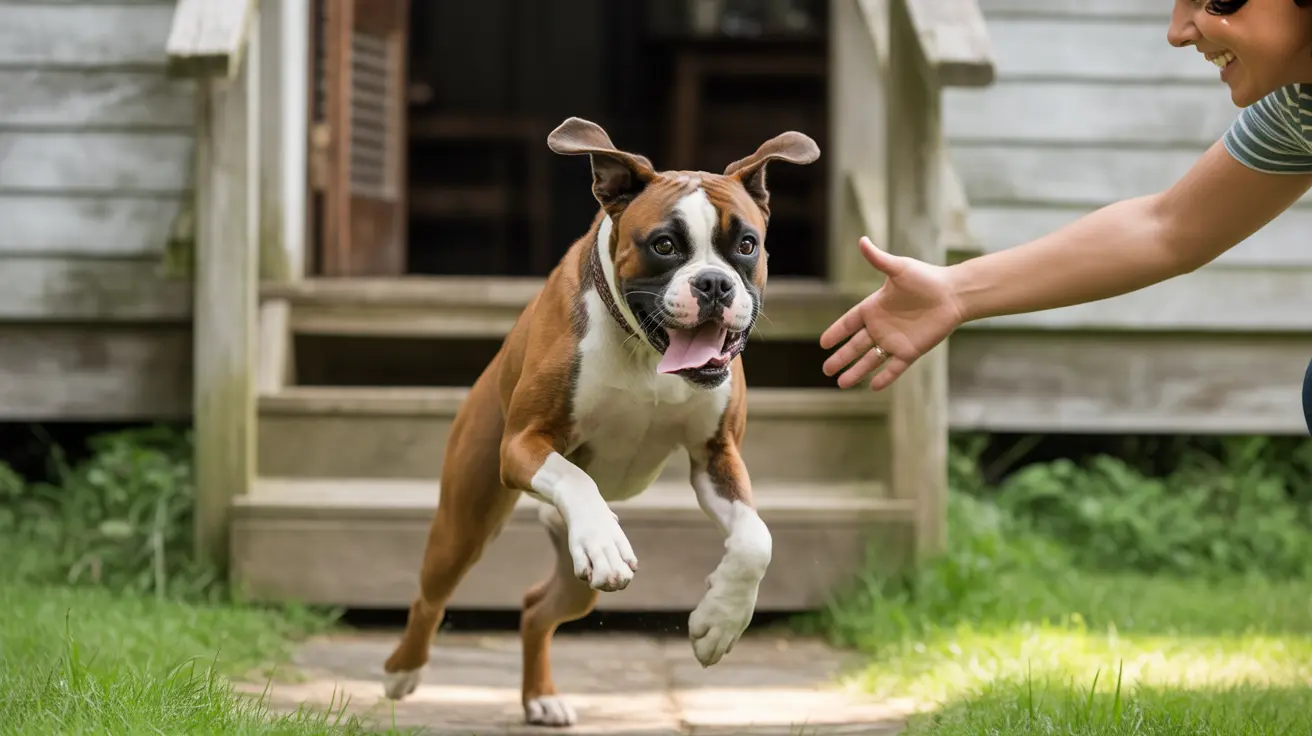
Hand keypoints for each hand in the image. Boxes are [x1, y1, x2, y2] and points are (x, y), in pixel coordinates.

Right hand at [821, 237, 965, 390]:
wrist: (953, 294)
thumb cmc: (926, 278)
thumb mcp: (899, 268)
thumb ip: (878, 259)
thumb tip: (862, 240)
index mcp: (874, 307)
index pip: (848, 323)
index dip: (836, 332)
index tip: (823, 343)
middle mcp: (881, 327)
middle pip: (855, 346)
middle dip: (840, 358)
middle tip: (825, 370)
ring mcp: (895, 340)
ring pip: (870, 360)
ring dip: (856, 371)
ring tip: (841, 384)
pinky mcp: (910, 351)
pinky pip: (894, 367)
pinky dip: (884, 377)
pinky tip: (873, 387)